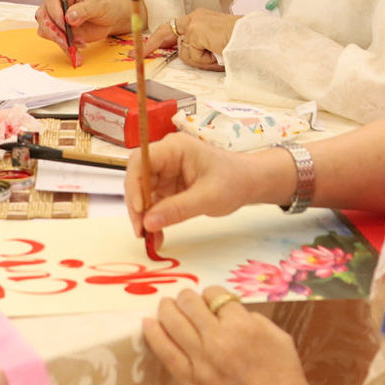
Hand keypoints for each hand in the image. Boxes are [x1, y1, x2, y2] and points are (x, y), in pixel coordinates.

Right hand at [36, 0, 130, 48]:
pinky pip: (54, 39)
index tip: (63, 22)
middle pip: (43, 14)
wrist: (111, 18)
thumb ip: (85, 9)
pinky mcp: (58, 29)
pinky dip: (64, 47)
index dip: (53, 8)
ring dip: (59, 40)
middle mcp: (56, 0)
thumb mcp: (100, 4)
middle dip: (54, 30)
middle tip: (67, 40)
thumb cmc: (106, 4)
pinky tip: (76, 51)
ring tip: (77, 45)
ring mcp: (55, 15)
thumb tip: (69, 17)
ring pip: (45, 29)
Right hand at [126, 132, 279, 235]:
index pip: (141, 160)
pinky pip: (154, 202)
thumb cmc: (234, 180)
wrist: (250, 183)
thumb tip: (148, 223)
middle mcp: (166, 157)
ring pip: (142, 192)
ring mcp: (166, 172)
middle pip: (137, 178)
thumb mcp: (208, 197)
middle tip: (141, 230)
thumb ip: (177, 209)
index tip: (139, 209)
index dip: (134, 183)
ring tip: (149, 237)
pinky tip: (157, 234)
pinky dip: (154, 218)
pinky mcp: (169, 186)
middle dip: (136, 205)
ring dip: (143, 215)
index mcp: (175, 148)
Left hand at [143, 287, 314, 384]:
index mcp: (243, 325)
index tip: (212, 303)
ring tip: (166, 306)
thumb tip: (229, 311)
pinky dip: (154, 334)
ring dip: (167, 309)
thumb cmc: (286, 380)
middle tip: (186, 301)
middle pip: (189, 303)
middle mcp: (219, 339)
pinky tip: (148, 323)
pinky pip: (166, 353)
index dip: (213, 296)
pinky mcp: (191, 382)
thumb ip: (253, 319)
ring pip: (172, 322)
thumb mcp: (279, 337)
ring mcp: (202, 361)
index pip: (216, 295)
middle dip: (187, 298)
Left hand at [145, 8, 238, 70]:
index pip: (176, 26)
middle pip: (166, 30)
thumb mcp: (217, 43)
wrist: (253, 39)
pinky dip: (205, 61)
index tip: (148, 44)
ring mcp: (194, 24)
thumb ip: (201, 45)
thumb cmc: (241, 43)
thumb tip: (187, 53)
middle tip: (140, 54)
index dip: (161, 36)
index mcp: (202, 18)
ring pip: (185, 52)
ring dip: (200, 61)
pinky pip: (192, 56)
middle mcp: (196, 17)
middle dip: (152, 43)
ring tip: (218, 57)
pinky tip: (217, 55)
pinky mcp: (195, 31)